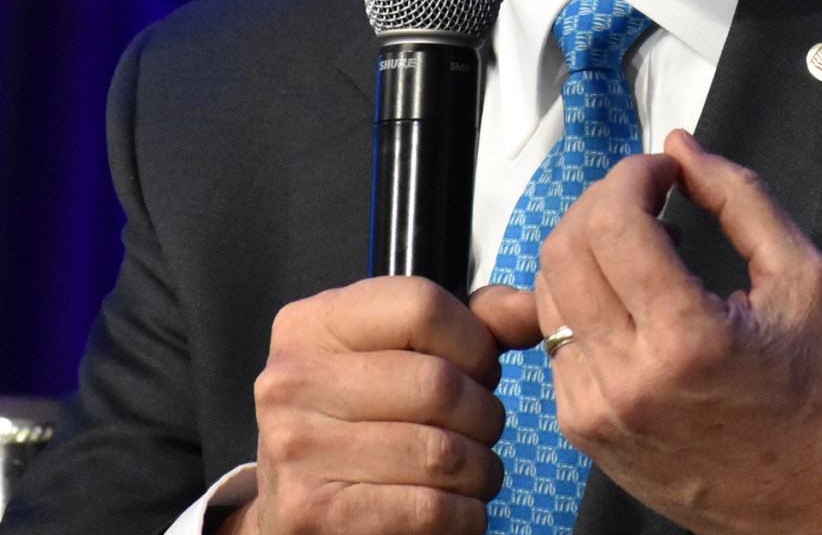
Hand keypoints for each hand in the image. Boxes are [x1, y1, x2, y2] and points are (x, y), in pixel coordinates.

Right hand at [222, 276, 523, 534]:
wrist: (296, 509)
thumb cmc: (358, 425)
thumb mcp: (395, 354)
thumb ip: (469, 323)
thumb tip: (530, 308)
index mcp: (311, 324)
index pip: (423, 306)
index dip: (474, 343)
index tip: (478, 370)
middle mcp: (291, 381)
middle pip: (439, 384)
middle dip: (484, 414)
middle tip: (479, 429)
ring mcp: (296, 449)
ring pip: (441, 453)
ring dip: (480, 470)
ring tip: (471, 471)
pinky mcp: (312, 513)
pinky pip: (430, 509)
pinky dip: (464, 514)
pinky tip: (454, 507)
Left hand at [502, 128, 821, 534]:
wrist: (798, 495)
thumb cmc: (806, 391)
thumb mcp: (802, 277)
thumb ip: (741, 198)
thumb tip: (682, 148)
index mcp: (688, 339)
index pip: (614, 224)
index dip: (633, 177)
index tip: (663, 174)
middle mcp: (629, 377)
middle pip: (565, 247)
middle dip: (604, 201)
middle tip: (647, 199)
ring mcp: (595, 405)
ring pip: (546, 287)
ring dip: (586, 245)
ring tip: (640, 247)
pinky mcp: (579, 424)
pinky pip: (553, 333)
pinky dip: (582, 297)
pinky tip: (628, 299)